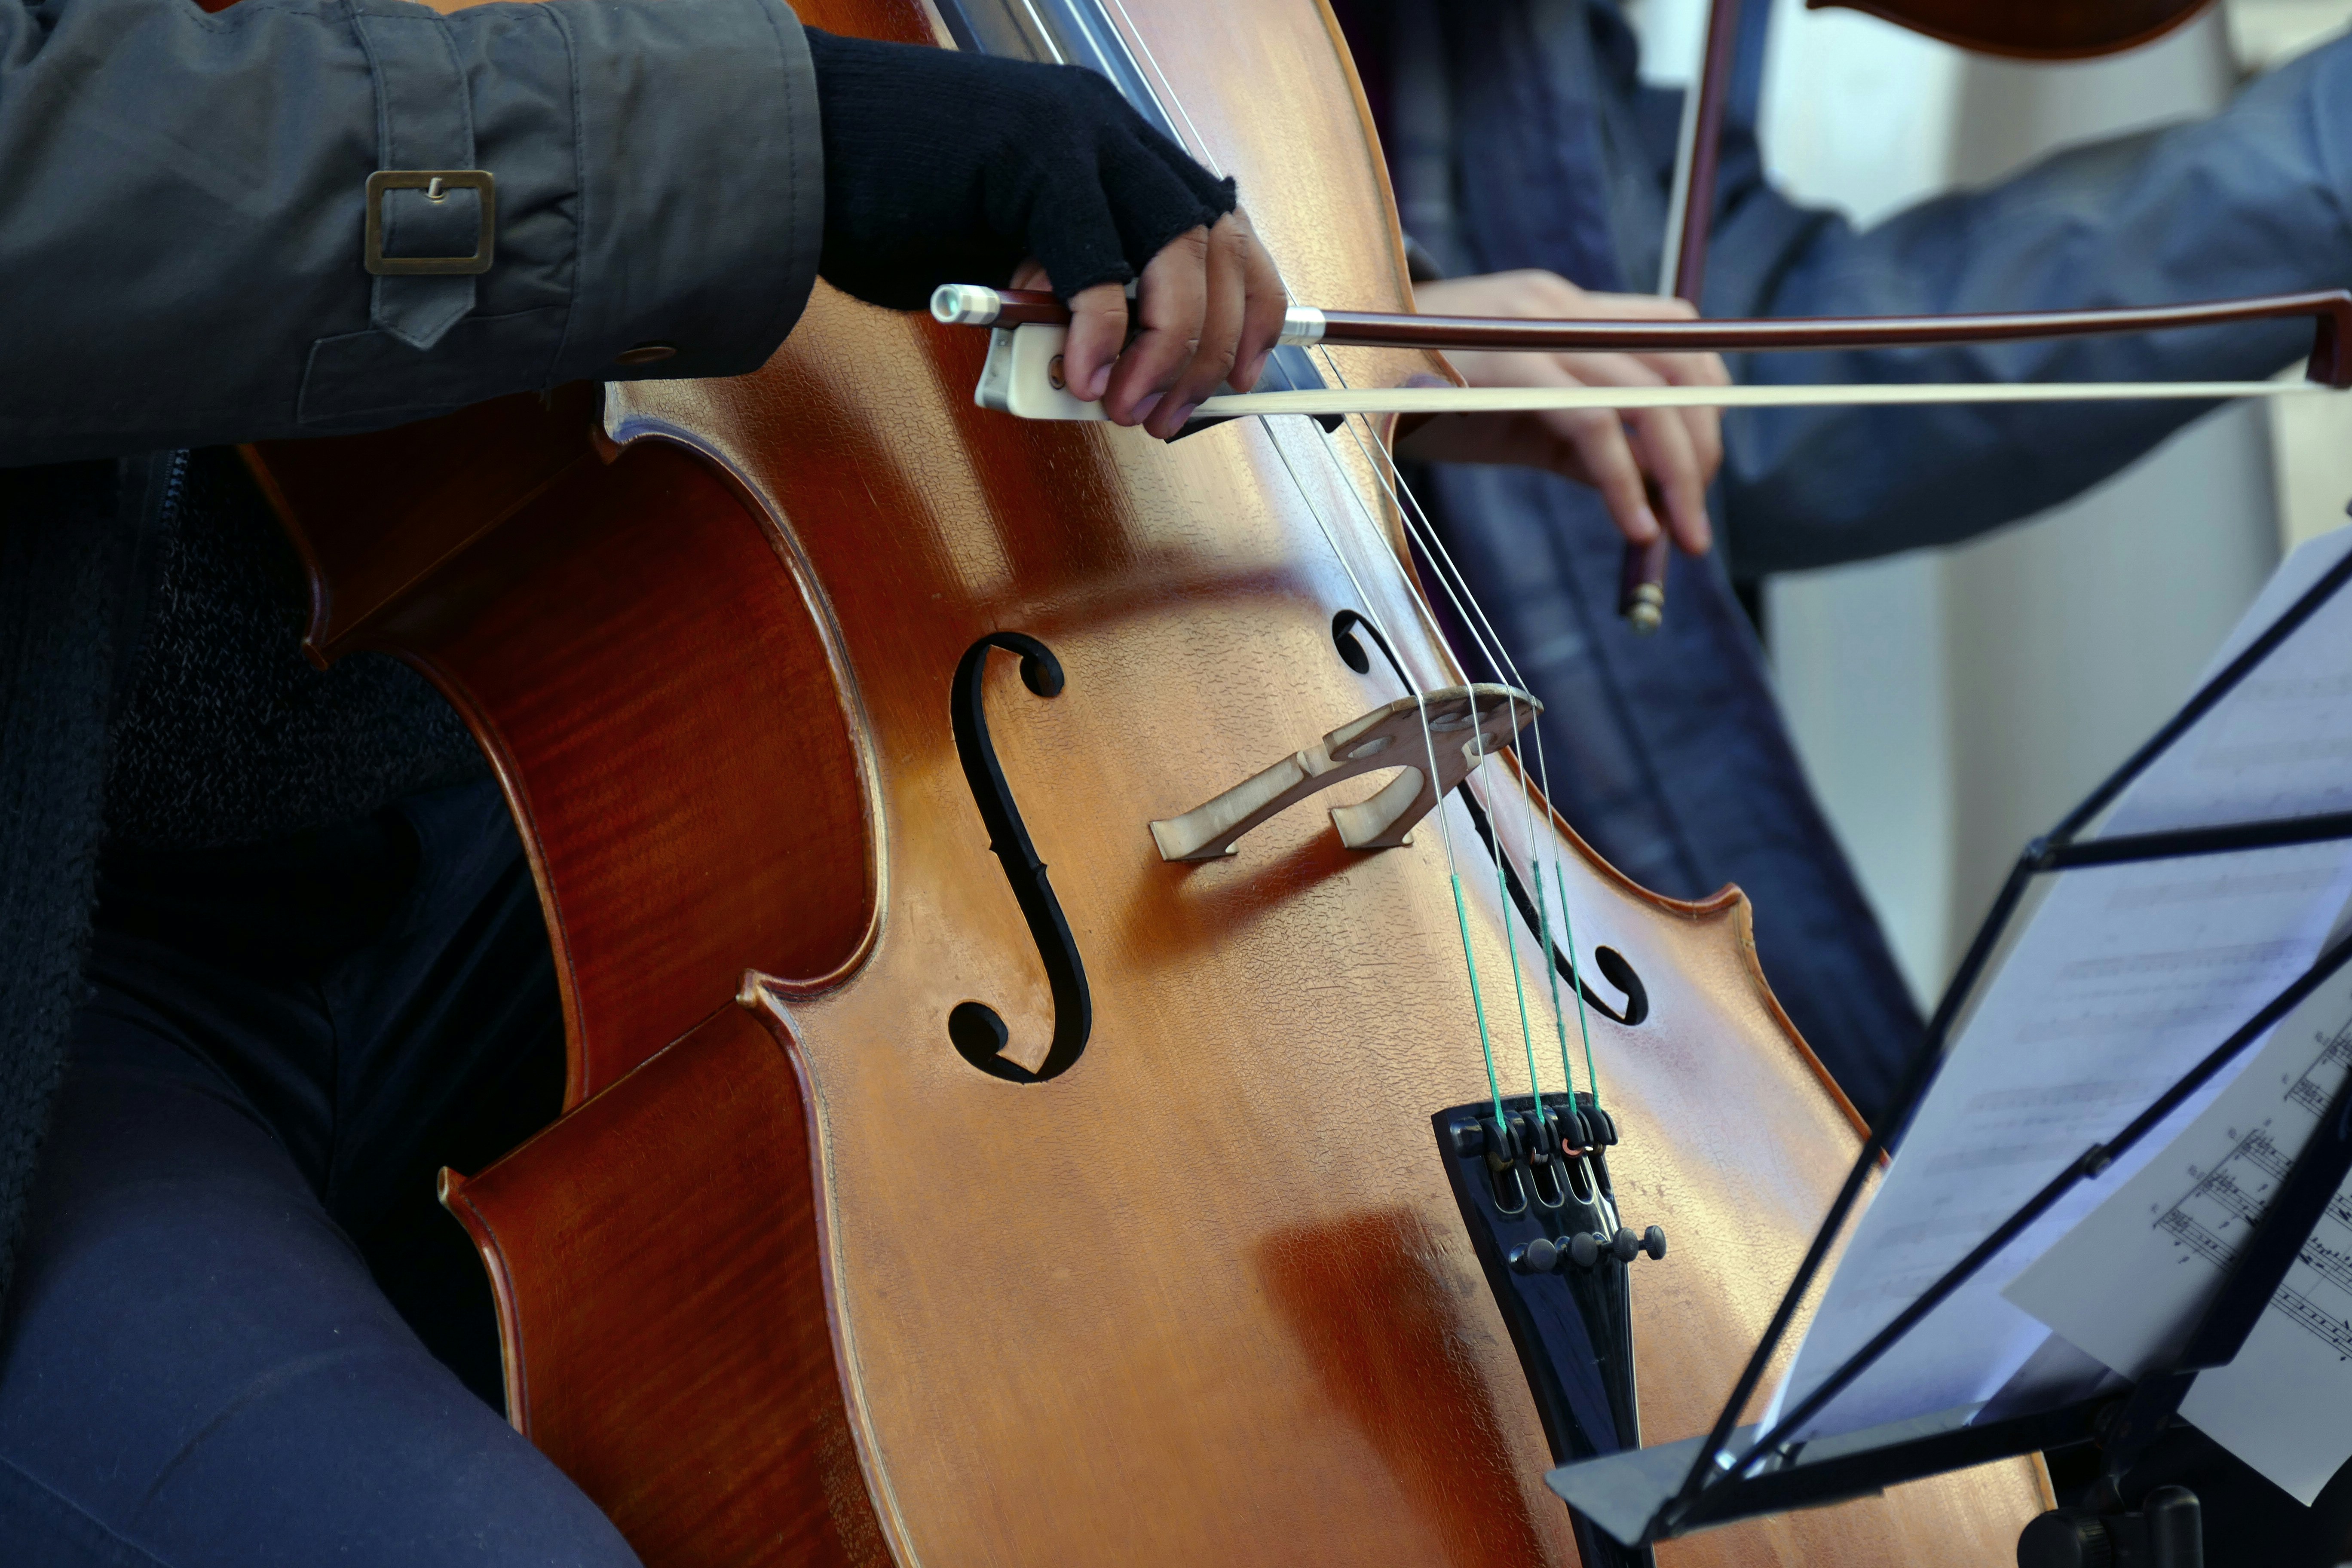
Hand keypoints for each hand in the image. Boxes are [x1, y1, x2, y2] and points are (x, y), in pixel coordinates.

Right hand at [805, 29, 1285, 436]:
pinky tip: (1083, 376)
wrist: (802, 144)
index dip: (1250, 307)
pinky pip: (1098, 257)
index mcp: (1113, 148)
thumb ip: (1069, 295)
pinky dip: (1101, 331)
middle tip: (1170, 413)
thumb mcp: (1009, 255)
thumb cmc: (893, 202)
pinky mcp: (1032, 158)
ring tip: (1126, 405)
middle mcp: (1110, 130)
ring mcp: (1077, 135)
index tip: (1242, 374)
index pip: (1223, 225)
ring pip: (1177, 249)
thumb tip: (1116, 371)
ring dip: (1165, 346)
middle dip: (1207, 348)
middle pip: (1215, 244)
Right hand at [1395, 271, 1728, 553]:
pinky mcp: (1506, 368)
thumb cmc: (1422, 400)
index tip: (1701, 476)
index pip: (1678, 335)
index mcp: (1567, 308)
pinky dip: (1624, 480)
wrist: (1335, 376)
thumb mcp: (1513, 416)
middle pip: (1678, 364)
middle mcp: (1559, 306)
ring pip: (1646, 395)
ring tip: (1678, 536)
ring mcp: (1533, 330)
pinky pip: (1591, 424)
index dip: (1709, 405)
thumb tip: (1652, 497)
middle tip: (1696, 525)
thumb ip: (1579, 439)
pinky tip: (1633, 525)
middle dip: (1704, 449)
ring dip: (1678, 474)